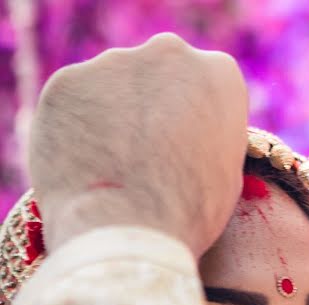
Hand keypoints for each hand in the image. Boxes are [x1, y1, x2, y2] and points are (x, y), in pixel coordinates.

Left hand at [28, 33, 247, 256]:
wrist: (128, 231)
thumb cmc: (190, 211)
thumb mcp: (226, 170)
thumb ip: (207, 134)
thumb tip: (189, 133)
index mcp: (219, 75)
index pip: (207, 84)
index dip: (195, 118)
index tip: (186, 144)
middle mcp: (169, 53)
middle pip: (160, 73)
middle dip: (154, 103)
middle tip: (147, 151)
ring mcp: (113, 63)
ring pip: (114, 84)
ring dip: (114, 114)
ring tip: (113, 164)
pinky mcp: (66, 81)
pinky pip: (75, 100)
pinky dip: (78, 125)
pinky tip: (85, 163)